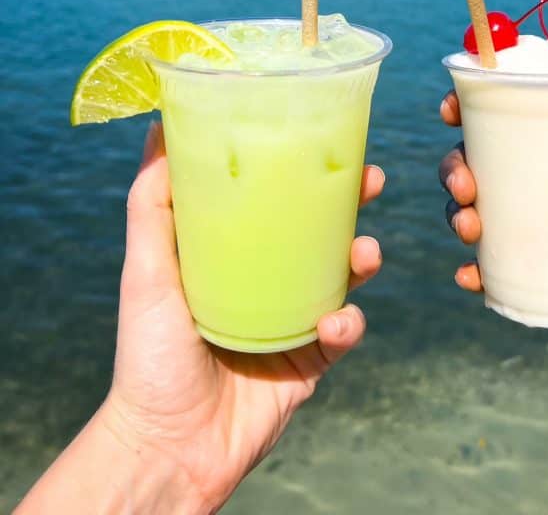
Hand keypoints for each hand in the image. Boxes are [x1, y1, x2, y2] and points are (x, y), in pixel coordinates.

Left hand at [100, 122, 383, 511]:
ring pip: (343, 275)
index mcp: (233, 253)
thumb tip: (157, 127)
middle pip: (320, 229)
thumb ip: (151, 204)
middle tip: (373, 179)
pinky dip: (348, 324)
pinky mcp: (310, 360)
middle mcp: (267, 279)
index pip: (275, 198)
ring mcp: (292, 319)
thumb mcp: (146, 270)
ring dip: (363, 257)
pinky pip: (344, 332)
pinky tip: (334, 323)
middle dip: (353, 202)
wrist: (168, 448)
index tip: (326, 137)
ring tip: (366, 252)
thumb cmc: (147, 355)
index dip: (304, 168)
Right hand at [439, 90, 547, 293]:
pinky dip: (479, 269)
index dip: (468, 104)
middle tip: (465, 189)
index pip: (506, 108)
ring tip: (469, 230)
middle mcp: (539, 167)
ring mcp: (538, 210)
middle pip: (475, 159)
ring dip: (459, 215)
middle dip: (455, 170)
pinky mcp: (544, 252)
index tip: (451, 111)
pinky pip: (499, 259)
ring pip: (477, 207)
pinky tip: (472, 277)